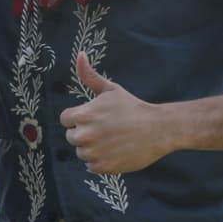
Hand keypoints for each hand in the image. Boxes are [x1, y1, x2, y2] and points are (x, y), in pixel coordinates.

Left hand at [58, 52, 166, 173]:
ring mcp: (94, 152)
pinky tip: (114, 150)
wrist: (157, 129)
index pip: (65, 120)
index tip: (93, 118)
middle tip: (105, 129)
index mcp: (83, 115)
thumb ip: (90, 75)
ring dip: (92, 148)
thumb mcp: (110, 89)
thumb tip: (79, 55)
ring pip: (81, 152)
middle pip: (71, 137)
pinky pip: (91, 166)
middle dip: (84, 133)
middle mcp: (85, 135)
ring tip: (111, 139)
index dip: (77, 118)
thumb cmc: (132, 107)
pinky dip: (100, 161)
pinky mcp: (103, 167)